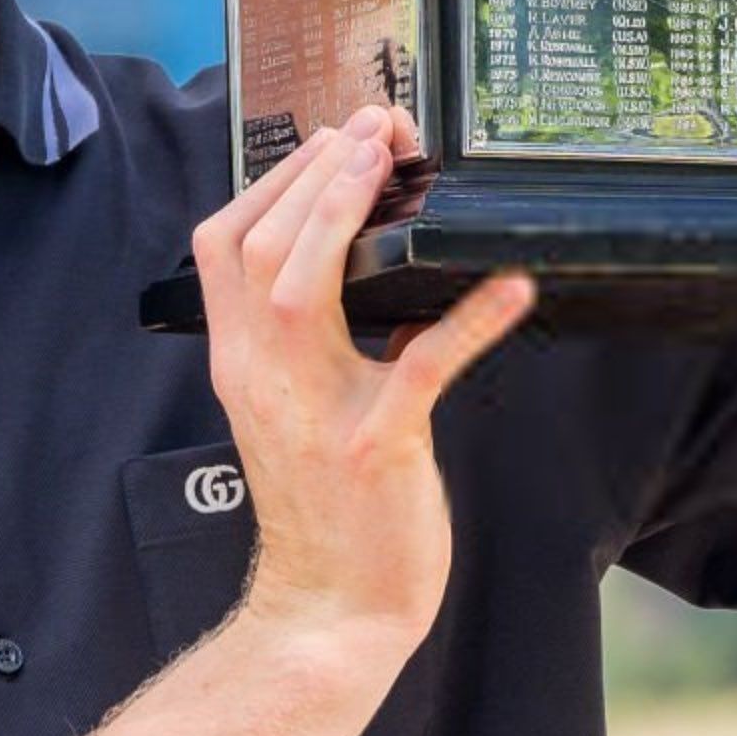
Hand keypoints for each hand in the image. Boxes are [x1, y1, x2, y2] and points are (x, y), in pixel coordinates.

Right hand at [189, 104, 532, 652]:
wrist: (330, 609)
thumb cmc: (323, 509)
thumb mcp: (292, 410)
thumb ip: (310, 344)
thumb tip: (371, 277)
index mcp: (238, 362)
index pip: (223, 245)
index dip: (273, 180)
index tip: (327, 138)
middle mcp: (262, 377)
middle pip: (259, 248)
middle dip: (314, 174)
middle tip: (370, 127)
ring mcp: (314, 412)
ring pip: (305, 291)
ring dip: (346, 216)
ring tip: (393, 164)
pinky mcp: (374, 448)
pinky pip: (422, 366)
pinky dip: (471, 320)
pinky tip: (513, 286)